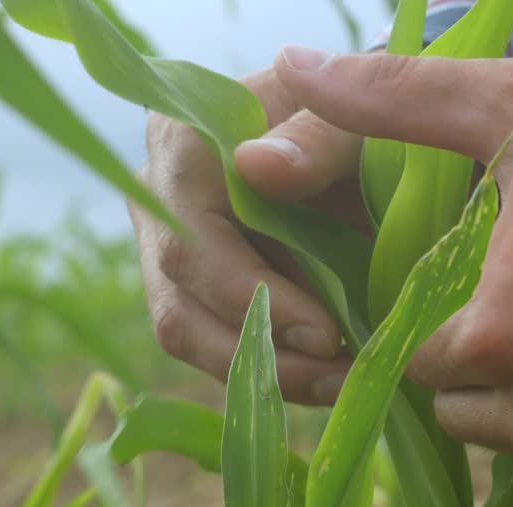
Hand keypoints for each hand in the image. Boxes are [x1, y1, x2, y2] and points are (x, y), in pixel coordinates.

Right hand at [128, 69, 363, 405]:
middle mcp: (159, 204)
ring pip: (192, 339)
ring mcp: (171, 249)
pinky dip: (275, 370)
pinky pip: (219, 345)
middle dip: (262, 355)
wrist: (353, 130)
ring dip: (267, 376)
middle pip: (180, 310)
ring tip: (343, 385)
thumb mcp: (349, 117)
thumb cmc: (353, 116)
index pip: (191, 246)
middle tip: (342, 378)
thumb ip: (317, 134)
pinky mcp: (198, 288)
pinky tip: (332, 378)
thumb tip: (257, 166)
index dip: (253, 299)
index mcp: (182, 149)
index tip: (327, 335)